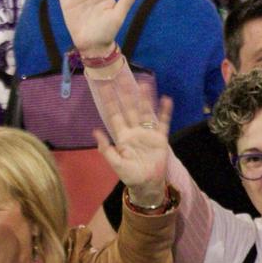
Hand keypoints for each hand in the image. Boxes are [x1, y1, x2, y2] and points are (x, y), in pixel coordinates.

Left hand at [90, 59, 172, 200]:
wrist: (147, 185)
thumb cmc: (130, 175)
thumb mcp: (115, 163)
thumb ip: (106, 148)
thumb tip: (95, 131)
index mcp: (122, 136)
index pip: (114, 115)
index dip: (110, 101)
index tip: (104, 87)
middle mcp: (135, 131)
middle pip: (130, 109)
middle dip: (126, 94)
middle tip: (122, 77)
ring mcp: (148, 133)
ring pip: (146, 112)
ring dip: (145, 99)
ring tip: (144, 84)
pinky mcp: (160, 138)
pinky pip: (163, 122)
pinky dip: (165, 112)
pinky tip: (166, 99)